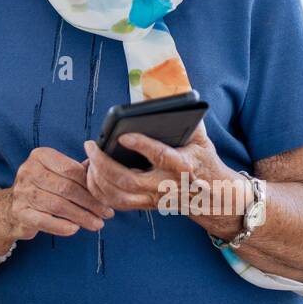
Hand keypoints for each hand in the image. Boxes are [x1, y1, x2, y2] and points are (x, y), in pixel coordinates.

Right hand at [0, 147, 113, 240]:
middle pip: (66, 188)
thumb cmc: (41, 188)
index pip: (71, 169)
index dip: (91, 184)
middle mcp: (28, 171)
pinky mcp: (19, 212)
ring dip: (81, 216)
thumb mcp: (56, 173)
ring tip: (97, 223)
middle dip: (90, 202)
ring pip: (58, 205)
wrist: (10, 207)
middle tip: (106, 213)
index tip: (107, 197)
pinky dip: (61, 226)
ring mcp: (22, 192)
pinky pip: (44, 220)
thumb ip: (77, 171)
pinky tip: (75, 229)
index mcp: (40, 156)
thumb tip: (103, 170)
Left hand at [83, 120, 237, 216]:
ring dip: (98, 179)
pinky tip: (93, 175)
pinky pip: (117, 204)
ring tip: (89, 159)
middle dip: (104, 164)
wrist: (213, 194)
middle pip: (129, 180)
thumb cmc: (202, 159)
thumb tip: (160, 97)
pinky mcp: (146, 206)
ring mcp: (154, 198)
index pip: (161, 156)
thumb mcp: (200, 136)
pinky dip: (100, 191)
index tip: (122, 135)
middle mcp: (166, 185)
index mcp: (182, 165)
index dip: (141, 145)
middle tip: (90, 146)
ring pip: (119, 196)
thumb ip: (185, 118)